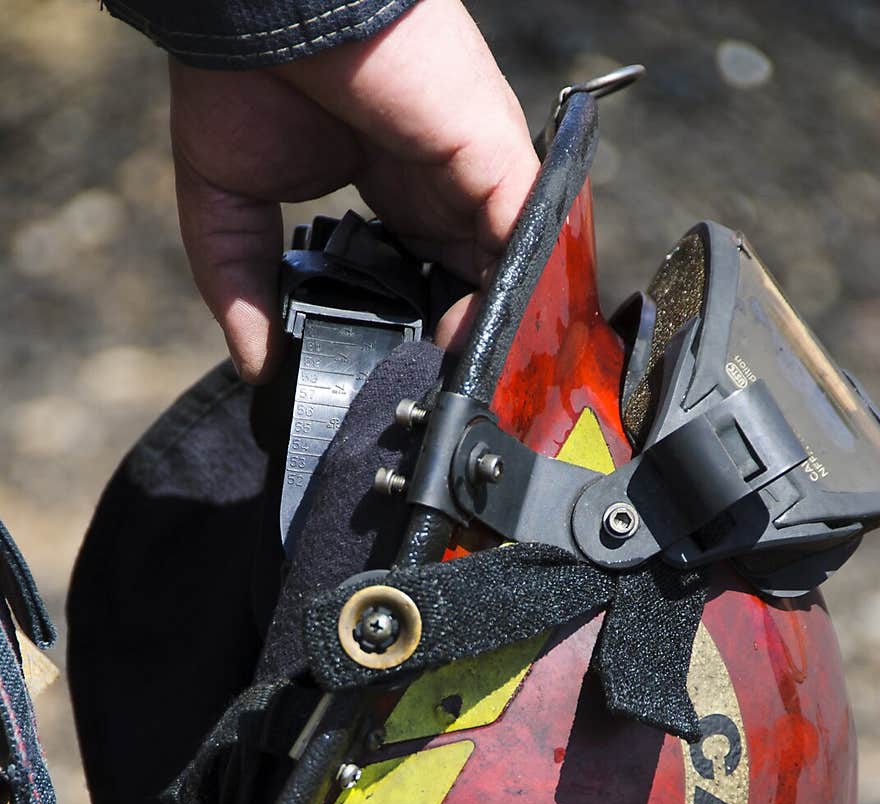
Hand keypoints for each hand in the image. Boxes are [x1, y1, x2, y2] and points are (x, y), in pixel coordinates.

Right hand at [169, 0, 539, 381]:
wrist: (258, 4)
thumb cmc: (238, 76)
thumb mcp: (225, 205)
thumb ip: (242, 287)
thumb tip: (256, 366)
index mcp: (387, 193)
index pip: (423, 277)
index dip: (420, 333)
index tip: (404, 385)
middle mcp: (437, 185)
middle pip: (472, 281)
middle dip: (463, 346)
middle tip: (444, 407)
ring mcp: (469, 170)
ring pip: (508, 268)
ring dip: (497, 334)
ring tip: (474, 398)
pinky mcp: (490, 153)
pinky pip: (526, 235)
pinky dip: (520, 295)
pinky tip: (496, 354)